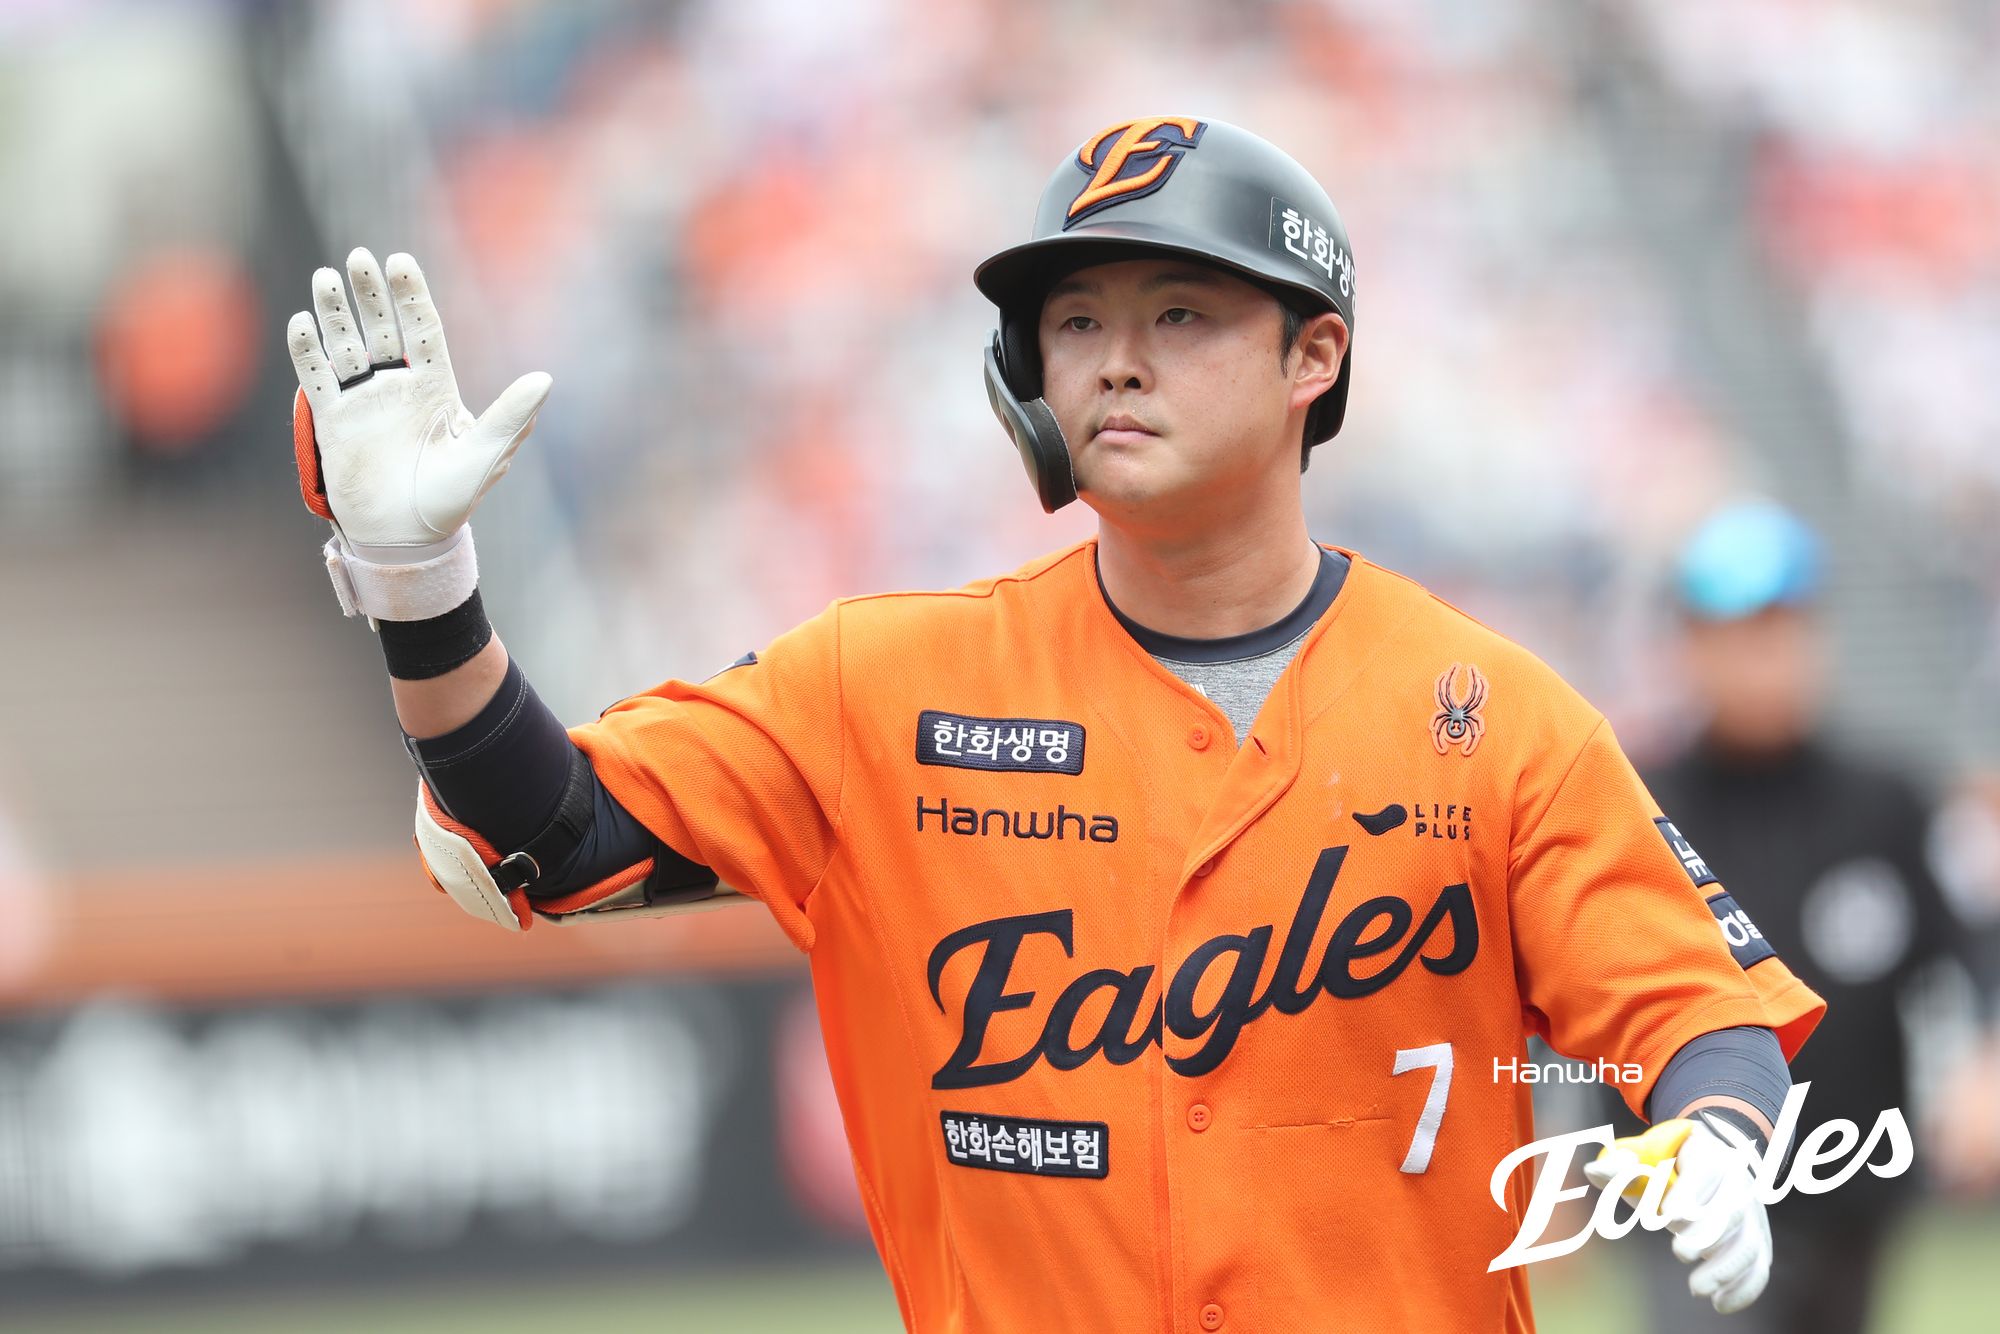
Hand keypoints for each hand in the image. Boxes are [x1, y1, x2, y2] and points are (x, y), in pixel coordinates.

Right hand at [286, 249, 549, 617]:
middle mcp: (397, 388)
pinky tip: (303, 322)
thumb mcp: (486, 453)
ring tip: (326, 277)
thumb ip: (511, 414)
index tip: (400, 261)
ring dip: (335, 313)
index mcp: (435, 388)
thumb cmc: (452, 499)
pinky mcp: (332, 423)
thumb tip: (545, 379)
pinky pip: (317, 378)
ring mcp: (363, 403)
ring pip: (346, 346)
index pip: (421, 330)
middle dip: (370, 294)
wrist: (407, 538)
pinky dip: (308, 350)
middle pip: (380, 328)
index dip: (410, 296)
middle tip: (359, 259)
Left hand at [1583, 1115, 1771, 1313]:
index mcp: (1709, 1155)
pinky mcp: (1757, 1241)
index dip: (1690, 1193)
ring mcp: (1752, 1214)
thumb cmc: (1665, 1167)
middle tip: (1679, 1254)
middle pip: (1733, 1209)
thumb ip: (1619, 1167)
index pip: (1706, 1170)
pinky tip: (1719, 1304)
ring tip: (1695, 1288)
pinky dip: (1745, 1288)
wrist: (1705, 1166)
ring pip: (1749, 1242)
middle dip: (1708, 1234)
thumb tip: (1593, 1171)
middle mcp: (1738, 1184)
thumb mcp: (1642, 1160)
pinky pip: (1759, 1266)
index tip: (1667, 1214)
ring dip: (1726, 1269)